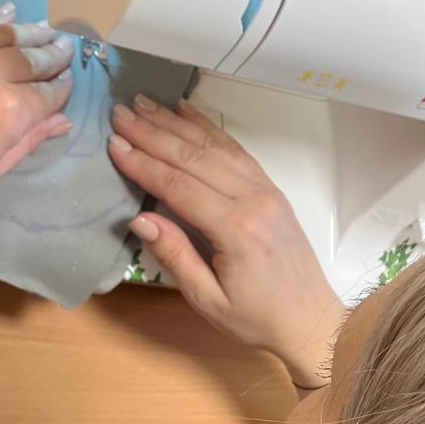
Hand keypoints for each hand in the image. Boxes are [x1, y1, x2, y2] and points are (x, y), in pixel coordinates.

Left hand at [0, 10, 73, 261]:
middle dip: (50, 55)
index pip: (47, 93)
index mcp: (7, 112)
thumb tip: (60, 121)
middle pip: (27, 57)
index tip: (68, 84)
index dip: (61, 90)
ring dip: (25, 31)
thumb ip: (27, 140)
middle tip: (65, 50)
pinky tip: (4, 16)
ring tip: (42, 29)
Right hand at [108, 94, 344, 386]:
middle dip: (153, 132)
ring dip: (176, 123)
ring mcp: (266, 190)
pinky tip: (186, 113)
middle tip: (120, 113)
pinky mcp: (271, 189)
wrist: (310, 320)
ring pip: (215, 147)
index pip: (179, 186)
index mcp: (236, 229)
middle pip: (194, 158)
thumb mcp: (208, 300)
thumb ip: (174, 255)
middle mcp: (253, 200)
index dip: (143, 164)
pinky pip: (236, 150)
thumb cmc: (256, 318)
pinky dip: (208, 129)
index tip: (114, 144)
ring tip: (144, 103)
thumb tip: (139, 217)